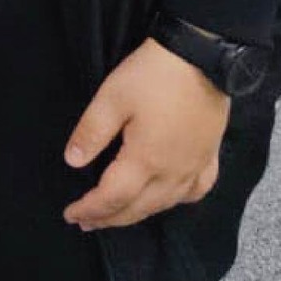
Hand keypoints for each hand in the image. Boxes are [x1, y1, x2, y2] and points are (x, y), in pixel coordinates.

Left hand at [62, 36, 230, 229]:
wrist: (203, 58)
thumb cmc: (153, 75)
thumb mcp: (112, 98)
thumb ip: (91, 132)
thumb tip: (72, 162)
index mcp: (145, 160)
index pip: (112, 197)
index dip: (90, 209)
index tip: (71, 214)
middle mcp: (173, 173)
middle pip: (138, 208)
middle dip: (109, 218)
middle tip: (86, 222)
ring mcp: (195, 167)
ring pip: (165, 204)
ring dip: (138, 214)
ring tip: (117, 216)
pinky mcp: (210, 156)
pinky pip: (195, 192)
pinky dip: (175, 201)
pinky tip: (167, 199)